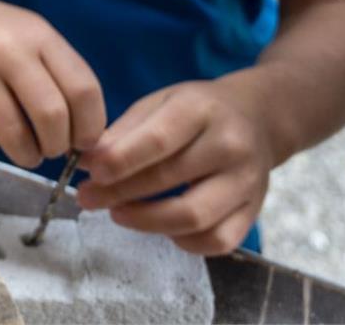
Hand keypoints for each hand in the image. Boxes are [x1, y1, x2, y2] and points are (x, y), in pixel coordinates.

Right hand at [0, 0, 106, 167]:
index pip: (83, 91)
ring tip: (25, 150)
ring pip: (15, 137)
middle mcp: (5, 48)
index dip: (91, 127)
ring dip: (27, 155)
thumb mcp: (32, 36)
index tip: (83, 141)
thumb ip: (60, 77)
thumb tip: (83, 138)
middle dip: (58, 146)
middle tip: (50, 149)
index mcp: (37, 34)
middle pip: (52, 117)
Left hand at [78, 73, 276, 255]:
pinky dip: (185, 242)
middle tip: (88, 197)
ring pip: (194, 217)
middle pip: (170, 179)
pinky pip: (218, 241)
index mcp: (200, 110)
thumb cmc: (197, 110)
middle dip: (120, 193)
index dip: (121, 160)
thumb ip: (124, 131)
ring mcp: (246, 182)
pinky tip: (161, 227)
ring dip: (147, 222)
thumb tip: (88, 161)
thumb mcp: (160, 102)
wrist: (256, 118)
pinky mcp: (253, 211)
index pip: (159, 140)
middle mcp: (229, 146)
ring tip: (117, 213)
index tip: (92, 171)